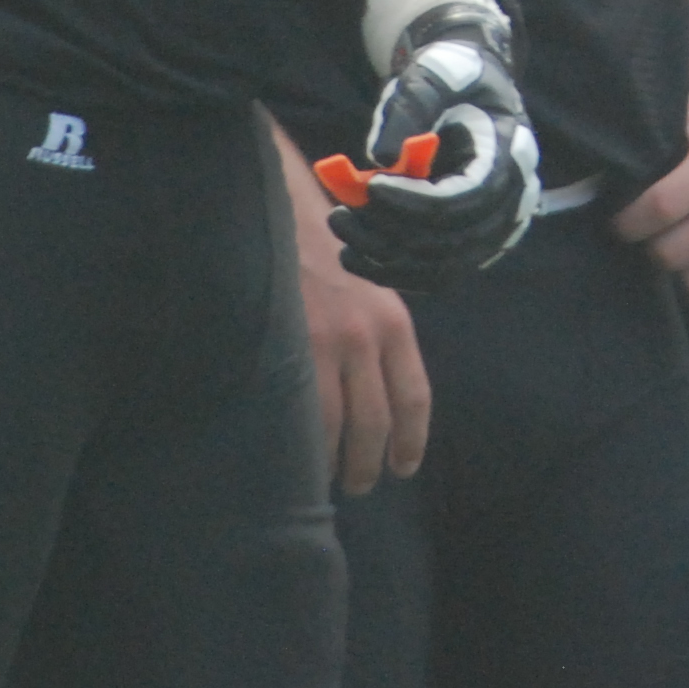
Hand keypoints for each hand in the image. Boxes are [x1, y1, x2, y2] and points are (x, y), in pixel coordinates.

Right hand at [281, 154, 428, 494]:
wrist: (275, 201)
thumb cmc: (320, 239)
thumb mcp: (366, 281)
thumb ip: (373, 328)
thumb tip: (371, 383)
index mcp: (392, 319)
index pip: (413, 397)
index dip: (409, 441)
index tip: (402, 467)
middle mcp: (363, 335)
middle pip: (374, 423)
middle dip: (367, 463)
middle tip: (357, 485)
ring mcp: (320, 343)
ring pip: (330, 428)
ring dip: (327, 464)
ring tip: (319, 482)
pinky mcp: (280, 345)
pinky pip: (291, 410)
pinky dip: (292, 441)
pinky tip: (285, 455)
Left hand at [316, 0, 540, 291]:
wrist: (469, 88)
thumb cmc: (451, 77)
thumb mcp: (432, 74)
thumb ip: (410, 106)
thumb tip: (380, 157)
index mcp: (511, 154)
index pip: (465, 198)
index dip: (415, 202)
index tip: (372, 187)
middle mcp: (514, 199)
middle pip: (453, 241)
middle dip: (391, 232)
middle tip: (340, 213)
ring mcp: (497, 227)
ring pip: (443, 268)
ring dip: (386, 259)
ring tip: (342, 228)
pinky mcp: (473, 244)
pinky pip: (436, 273)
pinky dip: (394, 271)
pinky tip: (355, 255)